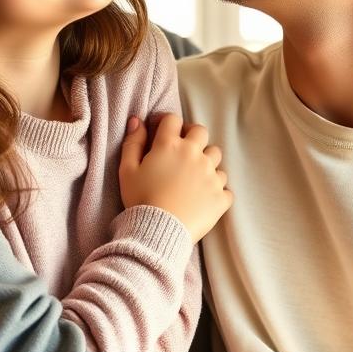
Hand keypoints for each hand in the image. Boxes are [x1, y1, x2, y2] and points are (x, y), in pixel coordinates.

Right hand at [119, 114, 232, 241]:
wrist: (158, 231)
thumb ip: (132, 142)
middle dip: (192, 136)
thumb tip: (137, 120)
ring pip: (216, 157)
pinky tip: (205, 197)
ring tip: (194, 175)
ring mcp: (210, 174)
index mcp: (170, 145)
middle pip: (200, 132)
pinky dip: (216, 189)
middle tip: (181, 150)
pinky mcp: (220, 196)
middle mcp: (194, 154)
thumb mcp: (127, 170)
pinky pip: (225, 187)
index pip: (173, 120)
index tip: (159, 132)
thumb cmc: (140, 199)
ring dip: (206, 161)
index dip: (166, 123)